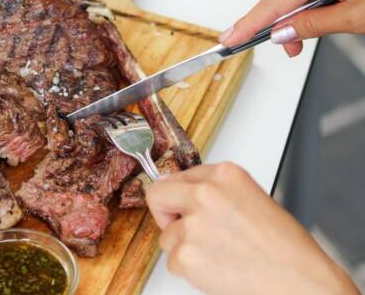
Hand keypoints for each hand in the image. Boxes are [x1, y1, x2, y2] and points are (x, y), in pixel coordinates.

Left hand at [146, 162, 359, 294]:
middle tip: (187, 230)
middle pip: (157, 197)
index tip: (183, 206)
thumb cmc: (283, 247)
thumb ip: (214, 190)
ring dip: (185, 248)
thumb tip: (177, 189)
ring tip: (219, 254)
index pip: (177, 177)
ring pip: (167, 237)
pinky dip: (190, 271)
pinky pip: (173, 263)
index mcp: (224, 175)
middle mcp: (205, 194)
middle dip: (166, 215)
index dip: (179, 196)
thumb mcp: (250, 198)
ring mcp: (193, 225)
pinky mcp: (186, 256)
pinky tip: (217, 268)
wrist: (300, 281)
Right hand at [219, 0, 364, 56]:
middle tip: (290, 47)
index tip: (229, 40)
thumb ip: (315, 24)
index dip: (248, 24)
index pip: (273, 3)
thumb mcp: (359, 16)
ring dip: (288, 9)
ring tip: (306, 33)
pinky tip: (315, 10)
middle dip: (275, 21)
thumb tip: (282, 33)